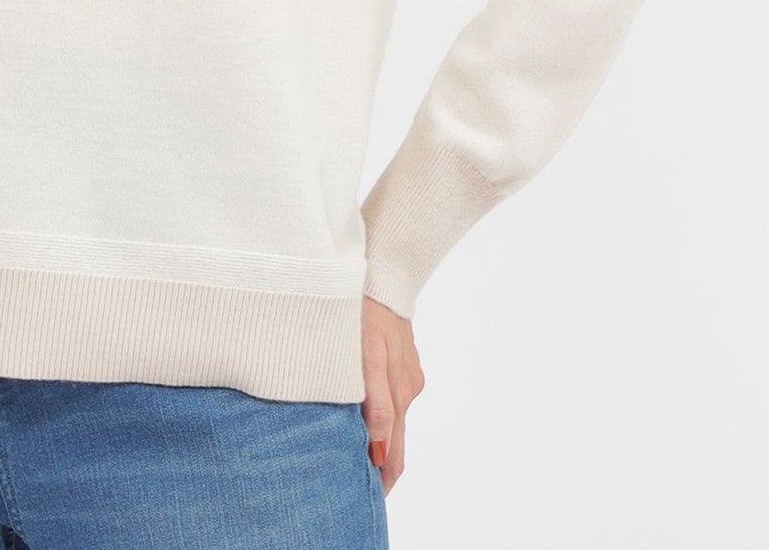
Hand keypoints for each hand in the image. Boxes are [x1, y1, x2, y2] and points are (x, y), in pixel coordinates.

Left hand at [360, 295, 424, 493]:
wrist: (383, 273)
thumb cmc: (361, 309)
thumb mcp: (359, 354)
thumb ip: (373, 401)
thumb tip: (377, 446)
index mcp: (394, 389)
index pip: (390, 447)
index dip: (381, 475)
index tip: (369, 496)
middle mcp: (405, 387)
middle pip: (397, 439)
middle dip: (384, 466)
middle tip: (366, 490)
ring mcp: (408, 376)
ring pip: (397, 419)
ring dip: (384, 439)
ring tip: (363, 458)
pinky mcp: (408, 365)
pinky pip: (398, 397)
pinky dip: (387, 414)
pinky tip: (370, 417)